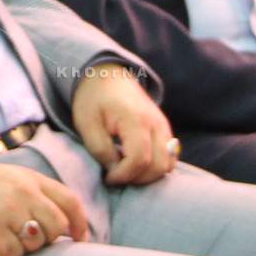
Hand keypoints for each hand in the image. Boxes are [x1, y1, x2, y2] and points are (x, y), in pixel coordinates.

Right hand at [0, 159, 87, 255]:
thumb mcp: (8, 177)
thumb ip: (34, 193)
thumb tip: (61, 222)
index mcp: (30, 178)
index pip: (69, 201)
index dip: (80, 223)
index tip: (80, 238)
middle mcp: (23, 192)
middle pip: (58, 226)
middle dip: (51, 239)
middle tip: (33, 242)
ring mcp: (8, 210)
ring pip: (37, 242)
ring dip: (27, 248)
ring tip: (9, 240)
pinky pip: (14, 253)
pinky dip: (8, 255)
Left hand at [70, 65, 177, 184]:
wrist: (109, 77)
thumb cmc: (94, 100)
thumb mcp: (86, 123)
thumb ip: (100, 149)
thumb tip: (115, 170)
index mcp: (135, 119)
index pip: (139, 159)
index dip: (123, 175)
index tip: (107, 177)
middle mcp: (156, 123)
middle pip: (158, 166)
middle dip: (137, 179)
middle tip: (116, 176)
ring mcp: (164, 127)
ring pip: (168, 165)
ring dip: (148, 176)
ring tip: (126, 170)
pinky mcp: (166, 131)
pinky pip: (170, 159)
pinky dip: (156, 168)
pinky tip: (136, 165)